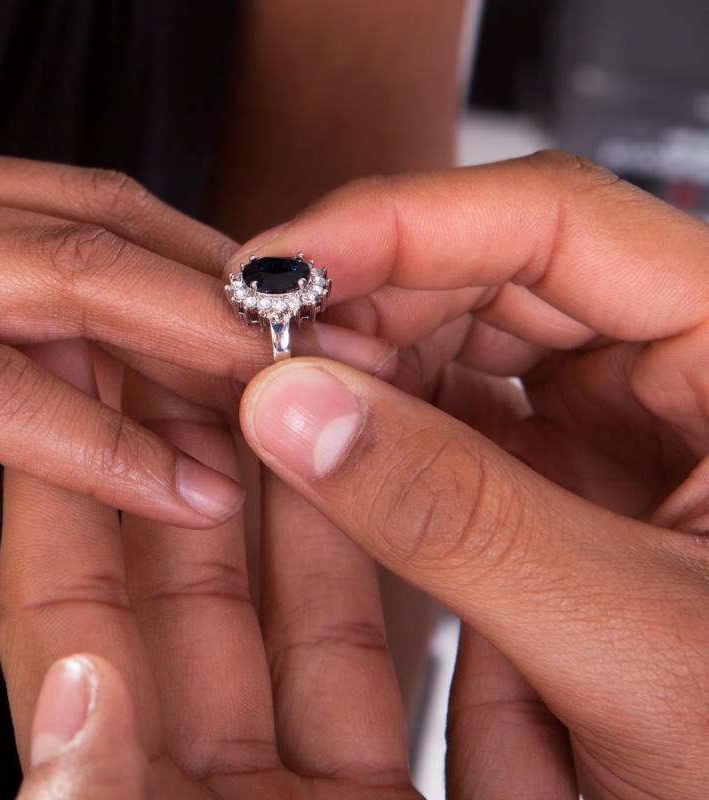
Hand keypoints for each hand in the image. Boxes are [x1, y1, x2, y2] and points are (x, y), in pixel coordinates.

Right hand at [0, 129, 393, 631]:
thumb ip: (16, 345)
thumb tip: (156, 363)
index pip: (98, 204)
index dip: (217, 266)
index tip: (317, 328)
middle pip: (99, 228)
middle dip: (235, 300)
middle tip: (349, 362)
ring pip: (60, 287)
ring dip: (193, 356)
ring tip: (296, 418)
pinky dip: (102, 439)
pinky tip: (186, 483)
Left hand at [0, 341, 421, 798]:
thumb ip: (99, 799)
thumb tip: (76, 687)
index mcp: (127, 798)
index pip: (65, 616)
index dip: (59, 487)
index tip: (57, 371)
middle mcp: (201, 784)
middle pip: (175, 587)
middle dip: (176, 448)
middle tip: (174, 333)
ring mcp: (294, 789)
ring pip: (284, 606)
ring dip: (289, 486)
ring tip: (281, 370)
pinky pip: (377, 665)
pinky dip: (385, 564)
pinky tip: (384, 470)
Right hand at [240, 151, 708, 798]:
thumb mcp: (627, 635)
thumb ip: (454, 517)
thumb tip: (295, 410)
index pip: (560, 222)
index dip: (403, 224)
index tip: (281, 263)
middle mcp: (688, 363)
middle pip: (502, 266)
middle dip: (371, 296)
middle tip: (263, 342)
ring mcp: (630, 421)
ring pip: (474, 336)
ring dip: (370, 359)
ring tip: (288, 395)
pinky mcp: (580, 478)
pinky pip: (468, 416)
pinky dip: (390, 426)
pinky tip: (334, 441)